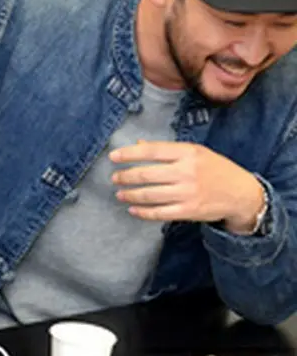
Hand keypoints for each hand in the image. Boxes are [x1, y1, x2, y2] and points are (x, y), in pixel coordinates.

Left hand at [109, 140, 264, 232]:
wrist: (241, 193)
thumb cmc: (215, 169)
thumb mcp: (196, 152)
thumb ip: (167, 149)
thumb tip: (139, 143)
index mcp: (188, 153)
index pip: (152, 151)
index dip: (129, 153)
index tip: (113, 156)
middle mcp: (187, 172)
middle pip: (146, 174)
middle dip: (125, 176)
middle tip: (115, 178)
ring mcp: (188, 193)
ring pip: (149, 194)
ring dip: (130, 194)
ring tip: (120, 193)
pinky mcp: (189, 211)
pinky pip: (159, 213)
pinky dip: (142, 212)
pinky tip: (133, 208)